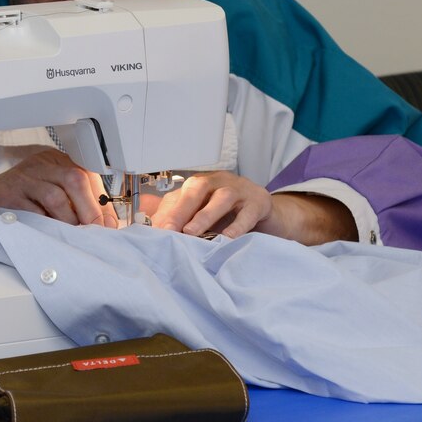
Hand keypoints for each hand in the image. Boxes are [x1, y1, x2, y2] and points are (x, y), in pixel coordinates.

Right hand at [0, 149, 118, 227]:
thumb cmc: (20, 202)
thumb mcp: (51, 196)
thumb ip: (79, 206)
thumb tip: (108, 224)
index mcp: (55, 161)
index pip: (87, 174)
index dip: (101, 202)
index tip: (108, 225)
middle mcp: (40, 164)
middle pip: (74, 179)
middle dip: (89, 210)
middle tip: (95, 232)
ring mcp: (22, 177)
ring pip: (55, 196)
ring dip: (68, 221)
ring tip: (72, 235)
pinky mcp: (6, 193)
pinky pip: (32, 212)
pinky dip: (45, 226)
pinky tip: (49, 234)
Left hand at [147, 171, 358, 244]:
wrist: (269, 215)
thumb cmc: (232, 215)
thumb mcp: (204, 216)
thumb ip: (181, 219)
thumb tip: (152, 228)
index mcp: (201, 185)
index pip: (179, 195)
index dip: (166, 213)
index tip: (153, 232)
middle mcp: (219, 182)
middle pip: (197, 188)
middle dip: (180, 209)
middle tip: (168, 230)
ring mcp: (240, 190)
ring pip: (221, 197)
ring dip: (205, 215)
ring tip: (192, 233)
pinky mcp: (259, 202)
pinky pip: (248, 212)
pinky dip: (238, 225)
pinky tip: (229, 238)